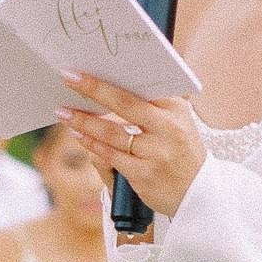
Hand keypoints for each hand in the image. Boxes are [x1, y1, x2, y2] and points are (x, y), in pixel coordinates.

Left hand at [60, 74, 206, 221]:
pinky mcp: (143, 175)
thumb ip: (158, 101)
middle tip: (69, 77)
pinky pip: (110, 155)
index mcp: (177, 110)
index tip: (89, 67)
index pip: (143, 86)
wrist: (198, 194)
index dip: (113, 76)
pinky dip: (91, 143)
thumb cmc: (182, 152)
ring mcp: (155, 153)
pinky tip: (78, 134)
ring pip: (112, 132)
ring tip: (63, 111)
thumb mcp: (180, 122)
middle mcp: (168, 129)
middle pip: (124, 103)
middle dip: (93, 88)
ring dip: (83, 120)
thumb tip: (132, 73)